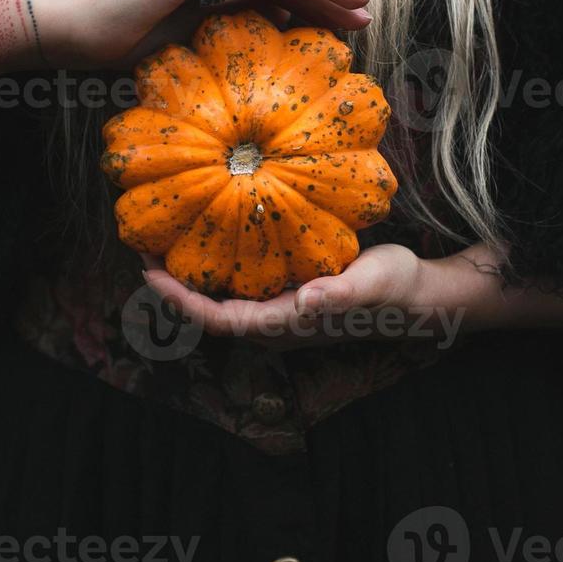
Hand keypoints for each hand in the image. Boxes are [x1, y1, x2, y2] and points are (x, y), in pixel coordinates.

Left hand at [139, 243, 502, 350]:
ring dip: (191, 277)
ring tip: (164, 241)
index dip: (180, 300)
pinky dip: (216, 267)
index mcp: (286, 324)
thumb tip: (308, 300)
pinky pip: (240, 287)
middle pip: (209, 313)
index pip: (218, 319)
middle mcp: (276, 323)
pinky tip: (208, 238)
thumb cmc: (395, 288)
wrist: (420, 293)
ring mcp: (280, 310)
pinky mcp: (288, 294)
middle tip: (142, 248)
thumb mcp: (371, 282)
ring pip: (221, 301)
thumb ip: (341, 294)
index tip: (149, 273)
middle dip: (172, 287)